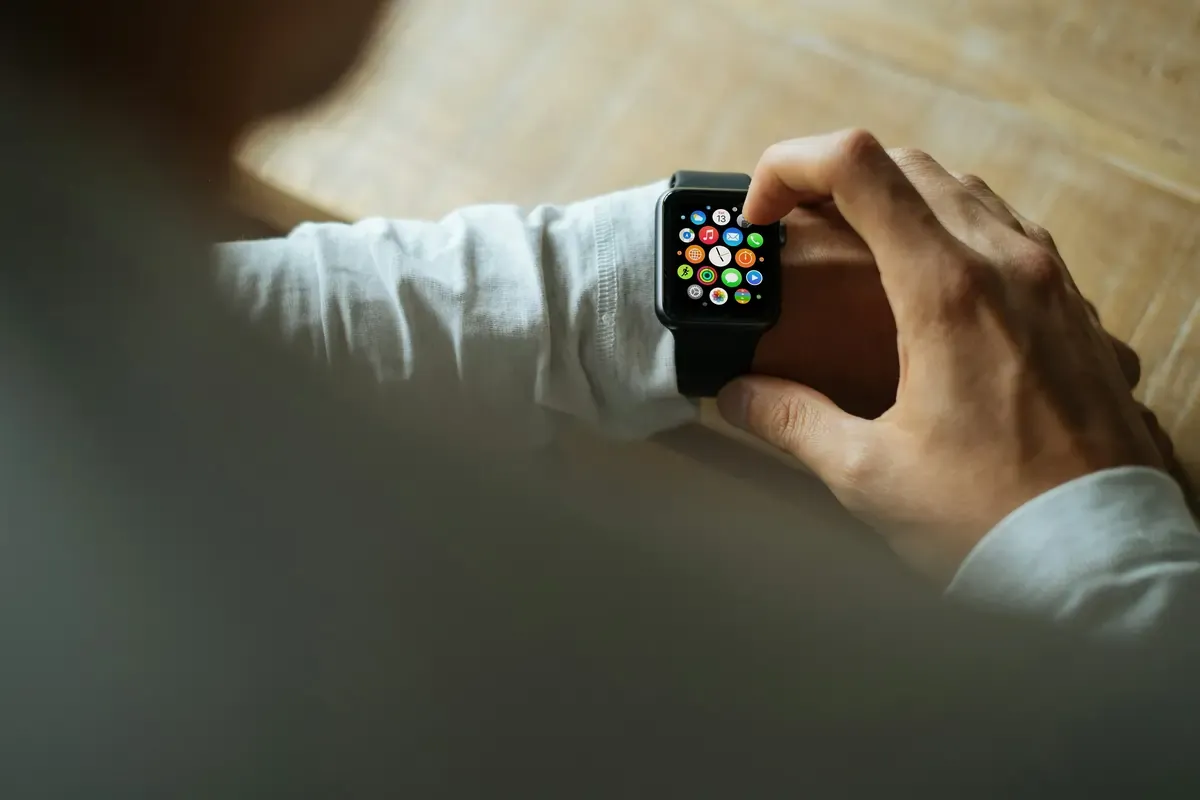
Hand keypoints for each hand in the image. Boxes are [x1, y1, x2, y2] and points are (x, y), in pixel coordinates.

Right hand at [719, 131, 1165, 581]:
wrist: (1099, 560)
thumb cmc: (990, 520)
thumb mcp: (867, 474)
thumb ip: (791, 421)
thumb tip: (738, 397)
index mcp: (947, 290)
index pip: (857, 166)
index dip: (789, 168)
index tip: (761, 218)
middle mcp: (1008, 264)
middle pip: (908, 165)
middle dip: (834, 180)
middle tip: (794, 230)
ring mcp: (1052, 281)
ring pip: (965, 191)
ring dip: (897, 200)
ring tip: (855, 253)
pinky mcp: (1076, 309)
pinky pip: (1010, 232)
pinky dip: (953, 232)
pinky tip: (930, 289)